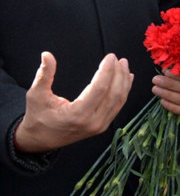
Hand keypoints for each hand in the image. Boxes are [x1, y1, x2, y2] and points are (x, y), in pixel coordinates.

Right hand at [14, 52, 132, 153]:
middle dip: (118, 74)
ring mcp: (100, 125)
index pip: (100, 89)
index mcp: (77, 115)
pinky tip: (127, 79)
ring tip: (123, 65)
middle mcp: (92, 122)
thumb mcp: (36, 95)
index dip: (107, 71)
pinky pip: (118, 106)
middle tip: (118, 59)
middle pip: (113, 94)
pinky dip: (124, 91)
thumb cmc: (37, 117)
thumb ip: (44, 75)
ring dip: (123, 81)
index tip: (110, 57)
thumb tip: (47, 55)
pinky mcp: (102, 125)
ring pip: (119, 100)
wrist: (40, 140)